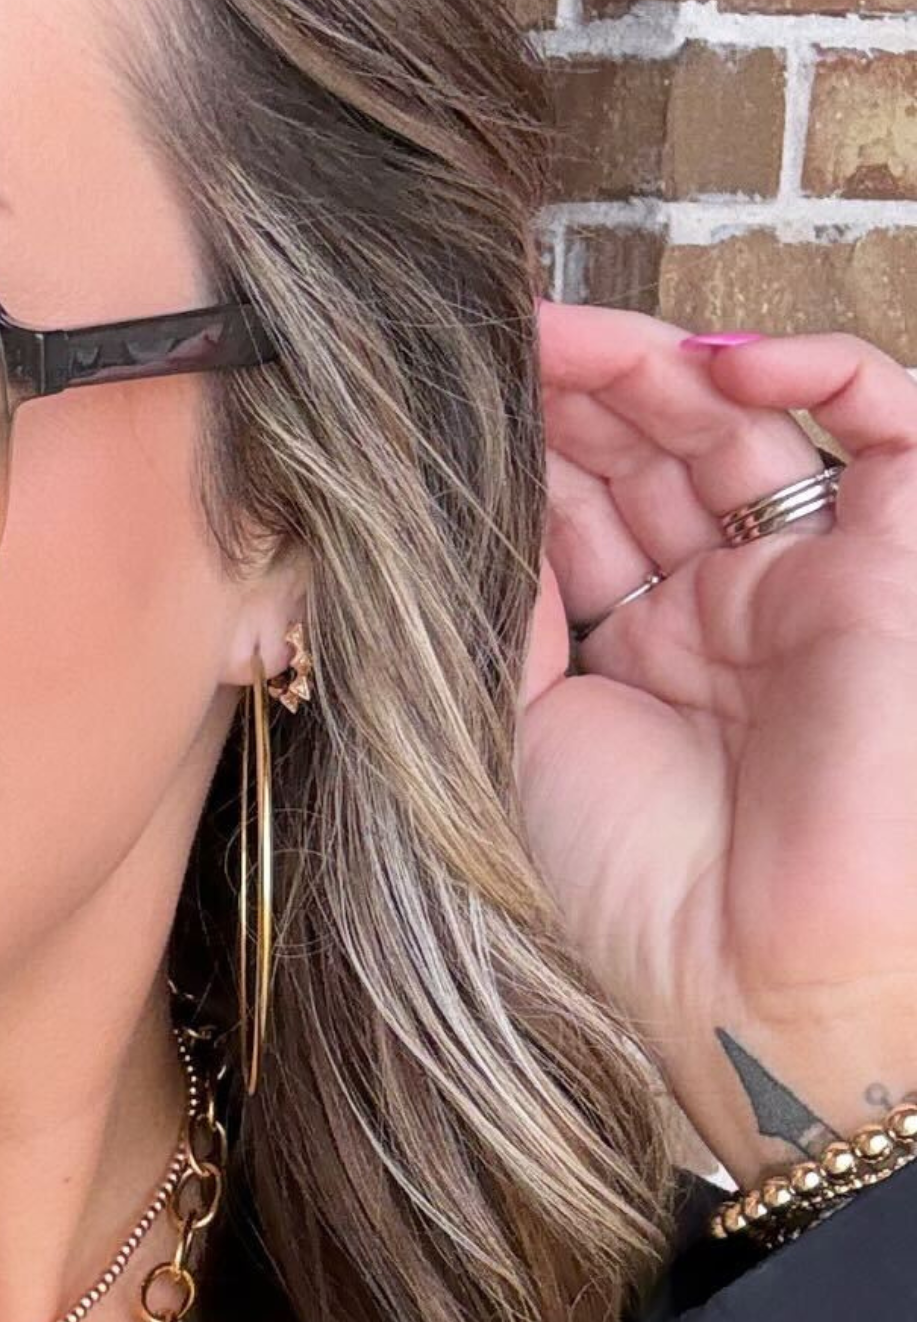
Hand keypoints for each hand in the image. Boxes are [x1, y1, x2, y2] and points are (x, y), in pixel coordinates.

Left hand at [516, 300, 916, 1185]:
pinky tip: (717, 363)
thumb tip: (450, 487)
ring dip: (657, 368)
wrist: (742, 984)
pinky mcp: (898, 568)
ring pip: (738, 423)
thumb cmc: (617, 884)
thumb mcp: (510, 723)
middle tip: (508, 337)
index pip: (569, 499)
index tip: (451, 374)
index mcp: (621, 646)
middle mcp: (711, 607)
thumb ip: (494, 599)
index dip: (520, 433)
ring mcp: (802, 583)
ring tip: (584, 343)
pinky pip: (892, 428)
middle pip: (640, 449)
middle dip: (573, 387)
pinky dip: (822, 368)